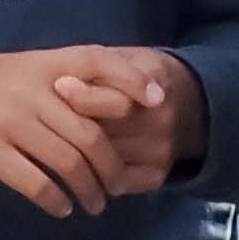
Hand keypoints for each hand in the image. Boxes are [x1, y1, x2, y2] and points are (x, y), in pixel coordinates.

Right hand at [0, 46, 185, 217]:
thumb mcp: (8, 72)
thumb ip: (48, 84)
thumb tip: (98, 111)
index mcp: (35, 63)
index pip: (94, 60)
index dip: (130, 79)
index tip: (157, 101)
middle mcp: (27, 88)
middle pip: (91, 131)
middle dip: (112, 167)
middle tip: (116, 188)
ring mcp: (8, 121)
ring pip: (70, 161)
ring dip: (90, 191)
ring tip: (93, 205)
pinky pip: (38, 184)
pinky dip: (56, 201)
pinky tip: (60, 208)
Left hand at [53, 49, 202, 197]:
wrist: (190, 103)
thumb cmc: (143, 72)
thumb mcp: (127, 56)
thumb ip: (99, 67)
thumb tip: (60, 83)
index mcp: (156, 84)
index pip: (117, 100)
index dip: (85, 96)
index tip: (58, 86)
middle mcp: (162, 122)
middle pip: (108, 134)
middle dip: (73, 127)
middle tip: (48, 119)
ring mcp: (161, 152)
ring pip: (108, 163)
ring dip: (79, 154)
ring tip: (56, 139)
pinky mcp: (157, 175)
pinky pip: (118, 183)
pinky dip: (95, 175)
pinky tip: (80, 161)